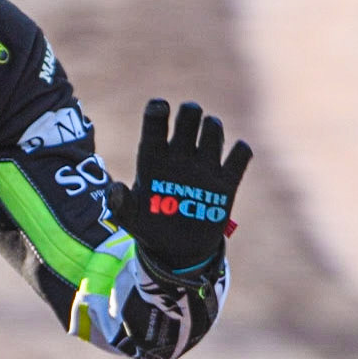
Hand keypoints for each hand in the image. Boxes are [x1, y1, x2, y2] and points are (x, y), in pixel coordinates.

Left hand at [108, 99, 250, 272]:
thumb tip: (116, 189)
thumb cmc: (149, 226)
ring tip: (207, 150)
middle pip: (189, 116)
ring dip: (213, 130)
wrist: (177, 250)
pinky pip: (240, 155)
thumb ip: (120, 205)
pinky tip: (231, 163)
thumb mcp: (130, 220)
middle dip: (191, 114)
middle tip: (189, 126)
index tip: (161, 108)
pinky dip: (241, 152)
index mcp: (154, 157)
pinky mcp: (226, 183)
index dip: (158, 110)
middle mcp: (180, 155)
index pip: (155, 121)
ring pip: (213, 129)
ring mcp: (204, 167)